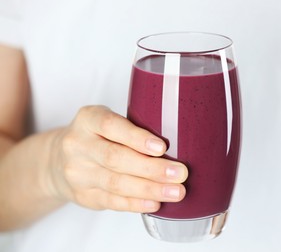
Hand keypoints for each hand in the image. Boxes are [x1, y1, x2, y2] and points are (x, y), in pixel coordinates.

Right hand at [46, 105, 187, 212]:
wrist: (59, 160)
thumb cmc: (97, 137)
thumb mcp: (107, 122)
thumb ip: (132, 130)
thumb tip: (176, 146)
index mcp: (87, 119)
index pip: (111, 126)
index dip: (137, 138)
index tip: (162, 147)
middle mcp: (78, 145)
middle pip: (115, 158)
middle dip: (151, 168)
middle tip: (180, 173)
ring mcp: (78, 173)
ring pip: (116, 183)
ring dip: (149, 189)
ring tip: (176, 192)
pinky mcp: (83, 195)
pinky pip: (112, 201)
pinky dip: (136, 203)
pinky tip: (155, 203)